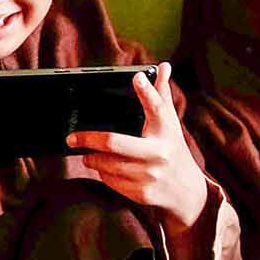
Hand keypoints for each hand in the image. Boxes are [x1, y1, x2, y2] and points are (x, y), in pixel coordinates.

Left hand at [67, 63, 209, 229]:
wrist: (187, 193)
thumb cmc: (172, 150)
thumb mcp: (170, 124)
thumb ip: (162, 95)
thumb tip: (164, 66)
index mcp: (166, 131)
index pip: (157, 107)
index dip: (147, 91)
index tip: (136, 76)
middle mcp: (159, 152)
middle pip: (115, 142)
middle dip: (88, 139)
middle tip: (72, 138)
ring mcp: (150, 174)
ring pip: (107, 164)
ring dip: (92, 158)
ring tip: (87, 154)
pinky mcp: (142, 193)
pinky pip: (111, 181)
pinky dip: (102, 173)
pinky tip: (103, 169)